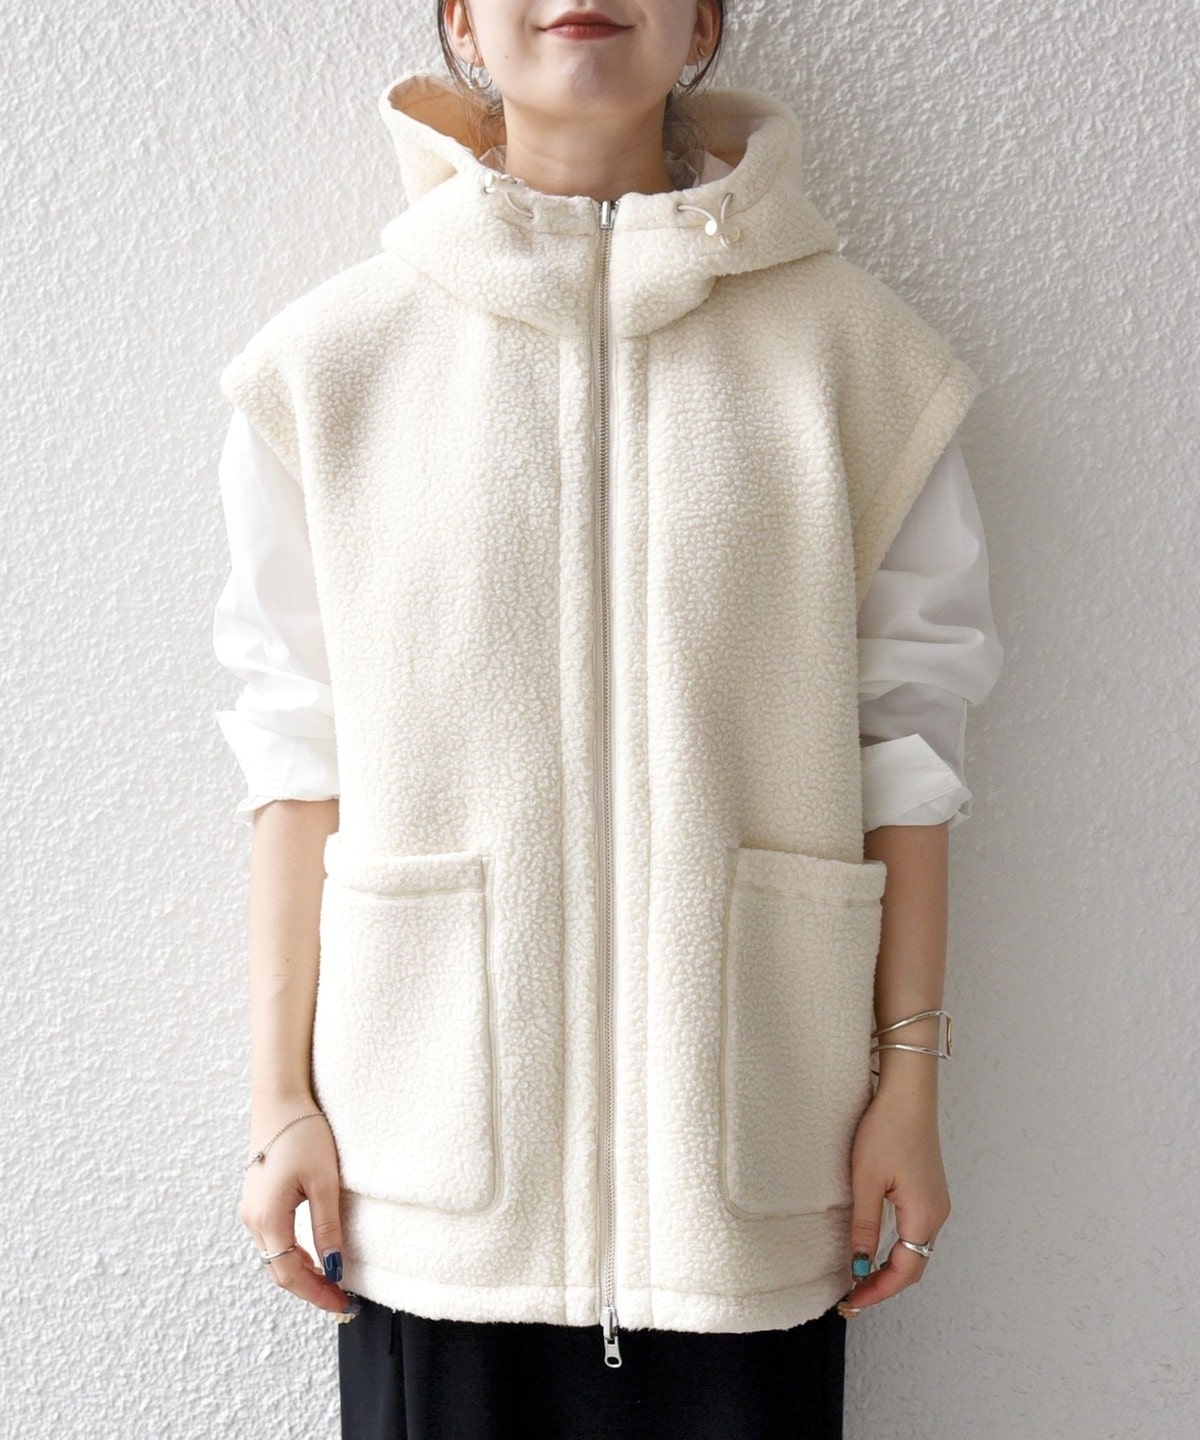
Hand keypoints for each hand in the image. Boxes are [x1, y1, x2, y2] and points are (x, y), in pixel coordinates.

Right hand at [239, 1095, 355, 1315]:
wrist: (280, 1100)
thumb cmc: (303, 1135)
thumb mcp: (324, 1182)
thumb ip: (327, 1228)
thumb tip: (333, 1268)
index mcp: (267, 1218)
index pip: (289, 1273)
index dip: (315, 1294)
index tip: (341, 1304)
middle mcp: (252, 1219)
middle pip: (279, 1269)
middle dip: (309, 1288)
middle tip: (340, 1298)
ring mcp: (251, 1210)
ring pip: (274, 1256)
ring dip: (301, 1272)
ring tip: (331, 1280)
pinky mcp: (256, 1200)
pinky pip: (272, 1239)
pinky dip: (292, 1254)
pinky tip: (313, 1255)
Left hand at [838, 1085, 949, 1316]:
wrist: (908, 1093)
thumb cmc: (887, 1129)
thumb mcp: (866, 1179)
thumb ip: (864, 1226)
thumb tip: (859, 1266)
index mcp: (924, 1215)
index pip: (905, 1271)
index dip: (878, 1291)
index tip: (852, 1302)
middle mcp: (937, 1214)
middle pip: (914, 1266)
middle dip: (884, 1285)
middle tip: (853, 1297)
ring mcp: (936, 1203)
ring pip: (916, 1251)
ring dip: (892, 1269)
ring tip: (861, 1279)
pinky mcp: (930, 1191)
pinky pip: (917, 1233)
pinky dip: (898, 1251)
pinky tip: (877, 1250)